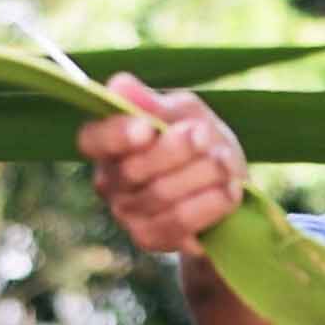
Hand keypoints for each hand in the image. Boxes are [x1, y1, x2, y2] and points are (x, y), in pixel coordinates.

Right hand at [75, 73, 246, 256]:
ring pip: (161, 195)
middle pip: (133, 169)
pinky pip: (180, 222)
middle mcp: (110, 181)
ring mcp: (127, 214)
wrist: (226, 188)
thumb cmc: (200, 142)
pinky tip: (230, 189)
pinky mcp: (150, 239)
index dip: (116, 135)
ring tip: (226, 161)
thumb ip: (155, 103)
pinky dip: (210, 202)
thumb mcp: (185, 112)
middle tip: (205, 135)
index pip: (93, 139)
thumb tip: (120, 86)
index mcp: (109, 143)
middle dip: (177, 150)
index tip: (147, 128)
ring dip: (202, 174)